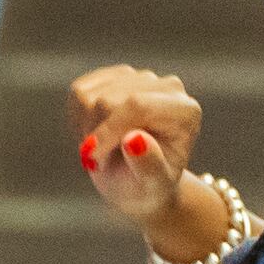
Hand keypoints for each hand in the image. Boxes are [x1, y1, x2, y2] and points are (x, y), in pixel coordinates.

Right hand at [66, 65, 205, 231]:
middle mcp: (167, 87)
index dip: (108, 130)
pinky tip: (96, 133)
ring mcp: (141, 78)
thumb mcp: (152, 187)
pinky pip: (79, 92)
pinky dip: (78, 119)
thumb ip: (148, 166)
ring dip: (87, 130)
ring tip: (104, 150)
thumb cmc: (148, 187)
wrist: (140, 183)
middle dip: (97, 135)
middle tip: (103, 162)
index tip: (90, 158)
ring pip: (90, 96)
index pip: (137, 106)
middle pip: (108, 100)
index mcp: (185, 111)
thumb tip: (134, 140)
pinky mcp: (117, 76)